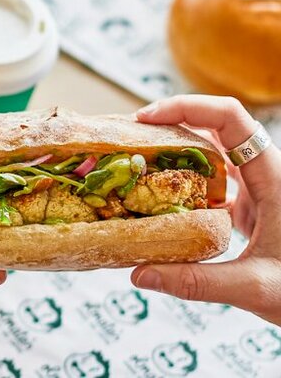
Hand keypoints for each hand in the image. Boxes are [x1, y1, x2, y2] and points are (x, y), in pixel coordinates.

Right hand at [132, 94, 280, 324]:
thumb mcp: (256, 287)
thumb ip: (198, 282)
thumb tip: (141, 275)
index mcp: (273, 177)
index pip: (230, 118)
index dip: (186, 107)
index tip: (145, 118)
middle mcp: (266, 174)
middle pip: (214, 128)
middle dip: (169, 125)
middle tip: (129, 137)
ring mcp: (259, 189)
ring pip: (212, 152)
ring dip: (174, 151)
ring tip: (137, 160)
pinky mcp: (251, 206)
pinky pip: (213, 180)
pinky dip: (184, 181)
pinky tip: (159, 198)